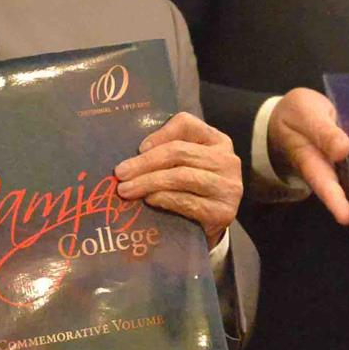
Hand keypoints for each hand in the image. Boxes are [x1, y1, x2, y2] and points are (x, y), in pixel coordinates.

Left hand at [115, 112, 242, 247]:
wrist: (211, 225)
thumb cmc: (192, 190)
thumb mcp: (184, 165)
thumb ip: (167, 153)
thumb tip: (133, 157)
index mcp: (217, 141)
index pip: (187, 124)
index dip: (161, 134)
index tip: (139, 148)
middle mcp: (227, 160)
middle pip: (180, 152)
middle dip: (145, 163)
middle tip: (120, 173)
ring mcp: (228, 187)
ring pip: (182, 176)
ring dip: (148, 182)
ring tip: (126, 190)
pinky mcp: (223, 212)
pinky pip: (187, 202)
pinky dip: (164, 199)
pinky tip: (149, 200)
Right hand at [267, 87, 348, 224]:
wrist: (297, 110)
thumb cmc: (297, 114)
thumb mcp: (305, 113)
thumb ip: (322, 131)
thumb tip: (342, 150)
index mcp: (310, 160)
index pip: (323, 185)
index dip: (335, 202)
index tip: (345, 218)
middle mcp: (329, 169)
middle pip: (345, 191)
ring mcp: (343, 165)